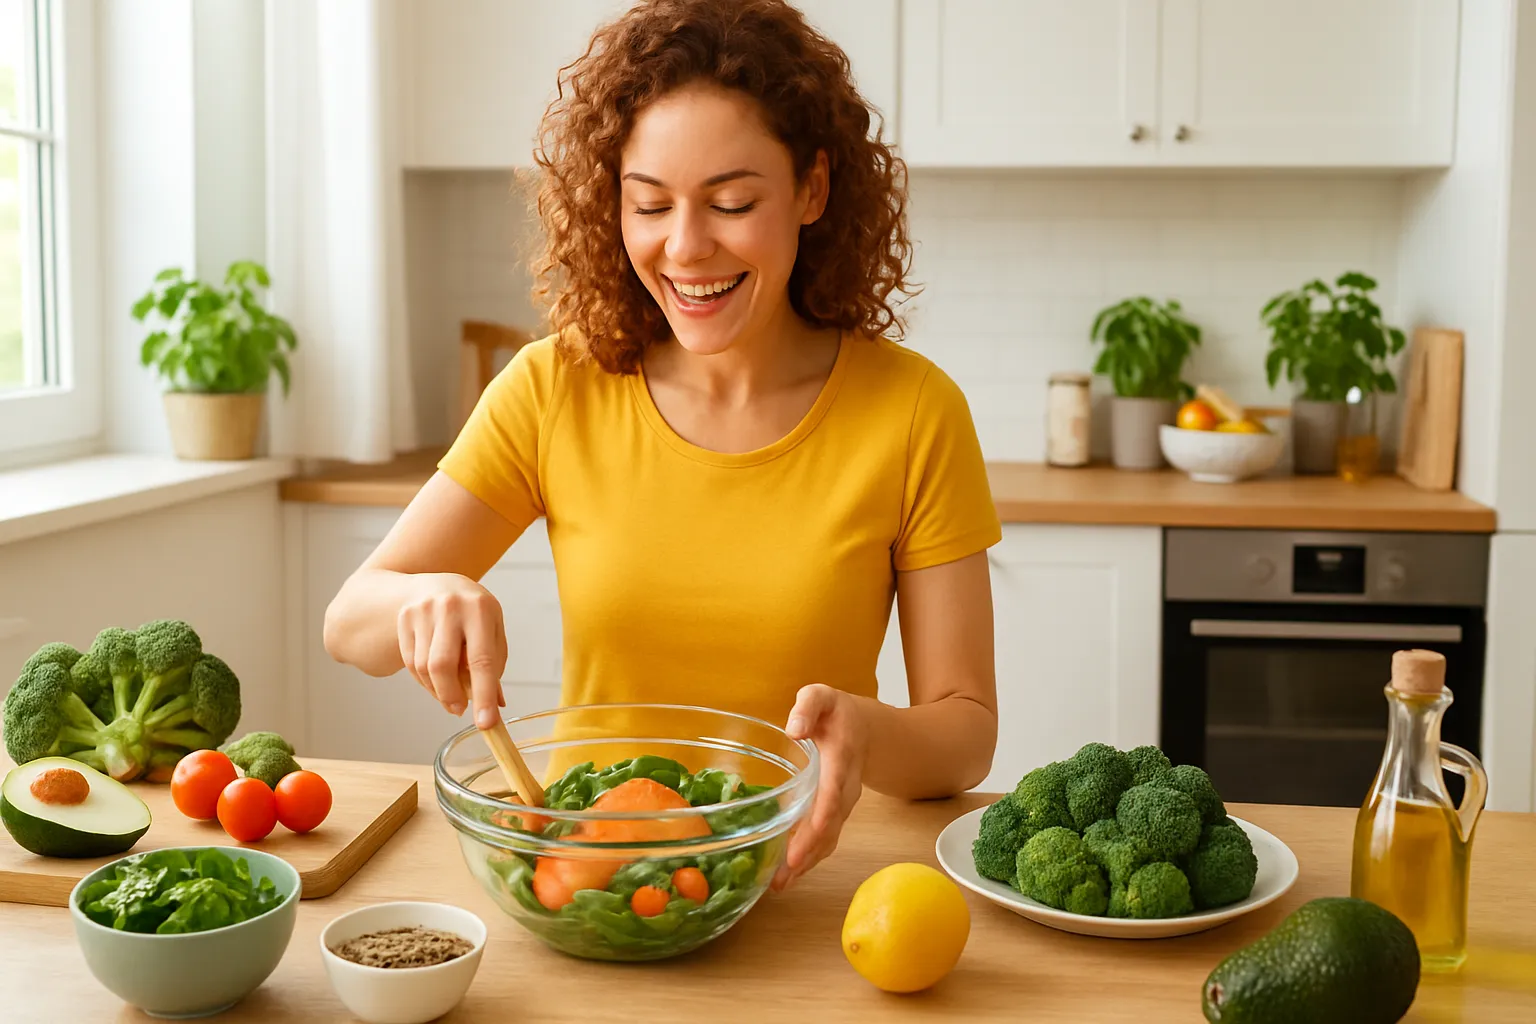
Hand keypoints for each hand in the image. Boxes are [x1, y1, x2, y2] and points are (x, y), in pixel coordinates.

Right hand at [396, 573, 507, 728]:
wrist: (436, 581)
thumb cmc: (471, 611)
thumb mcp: (491, 629)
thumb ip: (494, 664)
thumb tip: (496, 706)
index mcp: (480, 609)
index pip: (482, 659)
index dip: (484, 694)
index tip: (486, 723)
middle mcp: (450, 607)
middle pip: (442, 665)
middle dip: (451, 696)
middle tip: (460, 710)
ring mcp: (422, 612)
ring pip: (424, 668)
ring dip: (438, 690)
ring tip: (451, 692)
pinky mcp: (404, 620)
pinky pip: (411, 663)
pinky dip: (424, 681)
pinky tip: (435, 680)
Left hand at [772, 684, 869, 891]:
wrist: (868, 730)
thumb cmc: (837, 712)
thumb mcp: (822, 697)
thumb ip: (808, 707)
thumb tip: (794, 728)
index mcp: (841, 759)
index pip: (833, 793)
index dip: (820, 818)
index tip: (804, 840)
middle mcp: (845, 787)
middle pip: (830, 825)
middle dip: (808, 852)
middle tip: (782, 877)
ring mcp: (844, 804)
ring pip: (830, 838)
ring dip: (807, 862)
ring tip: (780, 885)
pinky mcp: (837, 814)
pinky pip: (827, 839)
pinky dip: (810, 858)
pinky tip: (789, 874)